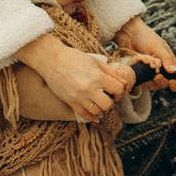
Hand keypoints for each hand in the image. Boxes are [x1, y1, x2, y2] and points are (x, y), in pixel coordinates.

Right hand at [20, 34, 137, 120]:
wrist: (52, 60)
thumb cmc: (74, 58)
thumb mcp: (96, 62)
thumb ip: (111, 73)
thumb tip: (124, 83)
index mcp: (97, 77)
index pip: (118, 89)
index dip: (120, 90)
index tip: (117, 89)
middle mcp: (89, 89)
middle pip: (108, 105)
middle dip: (111, 101)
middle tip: (109, 97)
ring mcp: (78, 97)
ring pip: (96, 111)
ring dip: (101, 108)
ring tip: (100, 102)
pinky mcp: (70, 102)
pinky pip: (83, 115)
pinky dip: (91, 117)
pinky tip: (95, 115)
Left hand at [111, 16, 175, 92]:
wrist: (128, 34)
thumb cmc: (146, 37)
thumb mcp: (158, 46)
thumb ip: (166, 58)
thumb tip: (174, 71)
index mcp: (169, 64)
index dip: (175, 84)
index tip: (171, 81)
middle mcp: (160, 71)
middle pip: (164, 85)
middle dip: (161, 82)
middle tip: (156, 76)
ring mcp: (148, 74)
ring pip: (152, 86)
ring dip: (150, 81)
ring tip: (146, 68)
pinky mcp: (138, 75)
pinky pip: (140, 83)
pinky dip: (139, 81)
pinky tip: (137, 73)